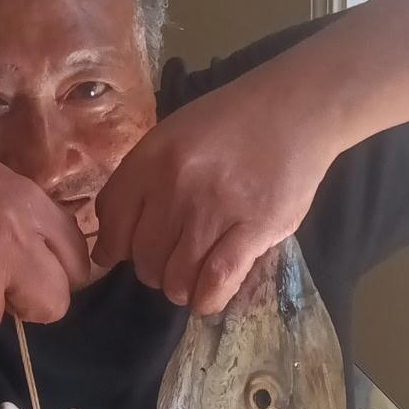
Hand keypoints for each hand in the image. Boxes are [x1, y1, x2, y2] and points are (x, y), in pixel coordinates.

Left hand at [93, 77, 335, 313]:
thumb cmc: (232, 123)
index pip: (112, 222)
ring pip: (176, 277)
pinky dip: (206, 299)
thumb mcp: (172, 136)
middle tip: (174, 260)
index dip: (115, 248)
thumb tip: (111, 244)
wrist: (297, 109)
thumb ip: (140, 182)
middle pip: (144, 258)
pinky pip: (216, 281)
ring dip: (181, 287)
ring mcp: (215, 208)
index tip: (128, 253)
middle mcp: (176, 184)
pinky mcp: (255, 228)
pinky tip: (206, 297)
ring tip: (193, 276)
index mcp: (152, 158)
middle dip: (154, 270)